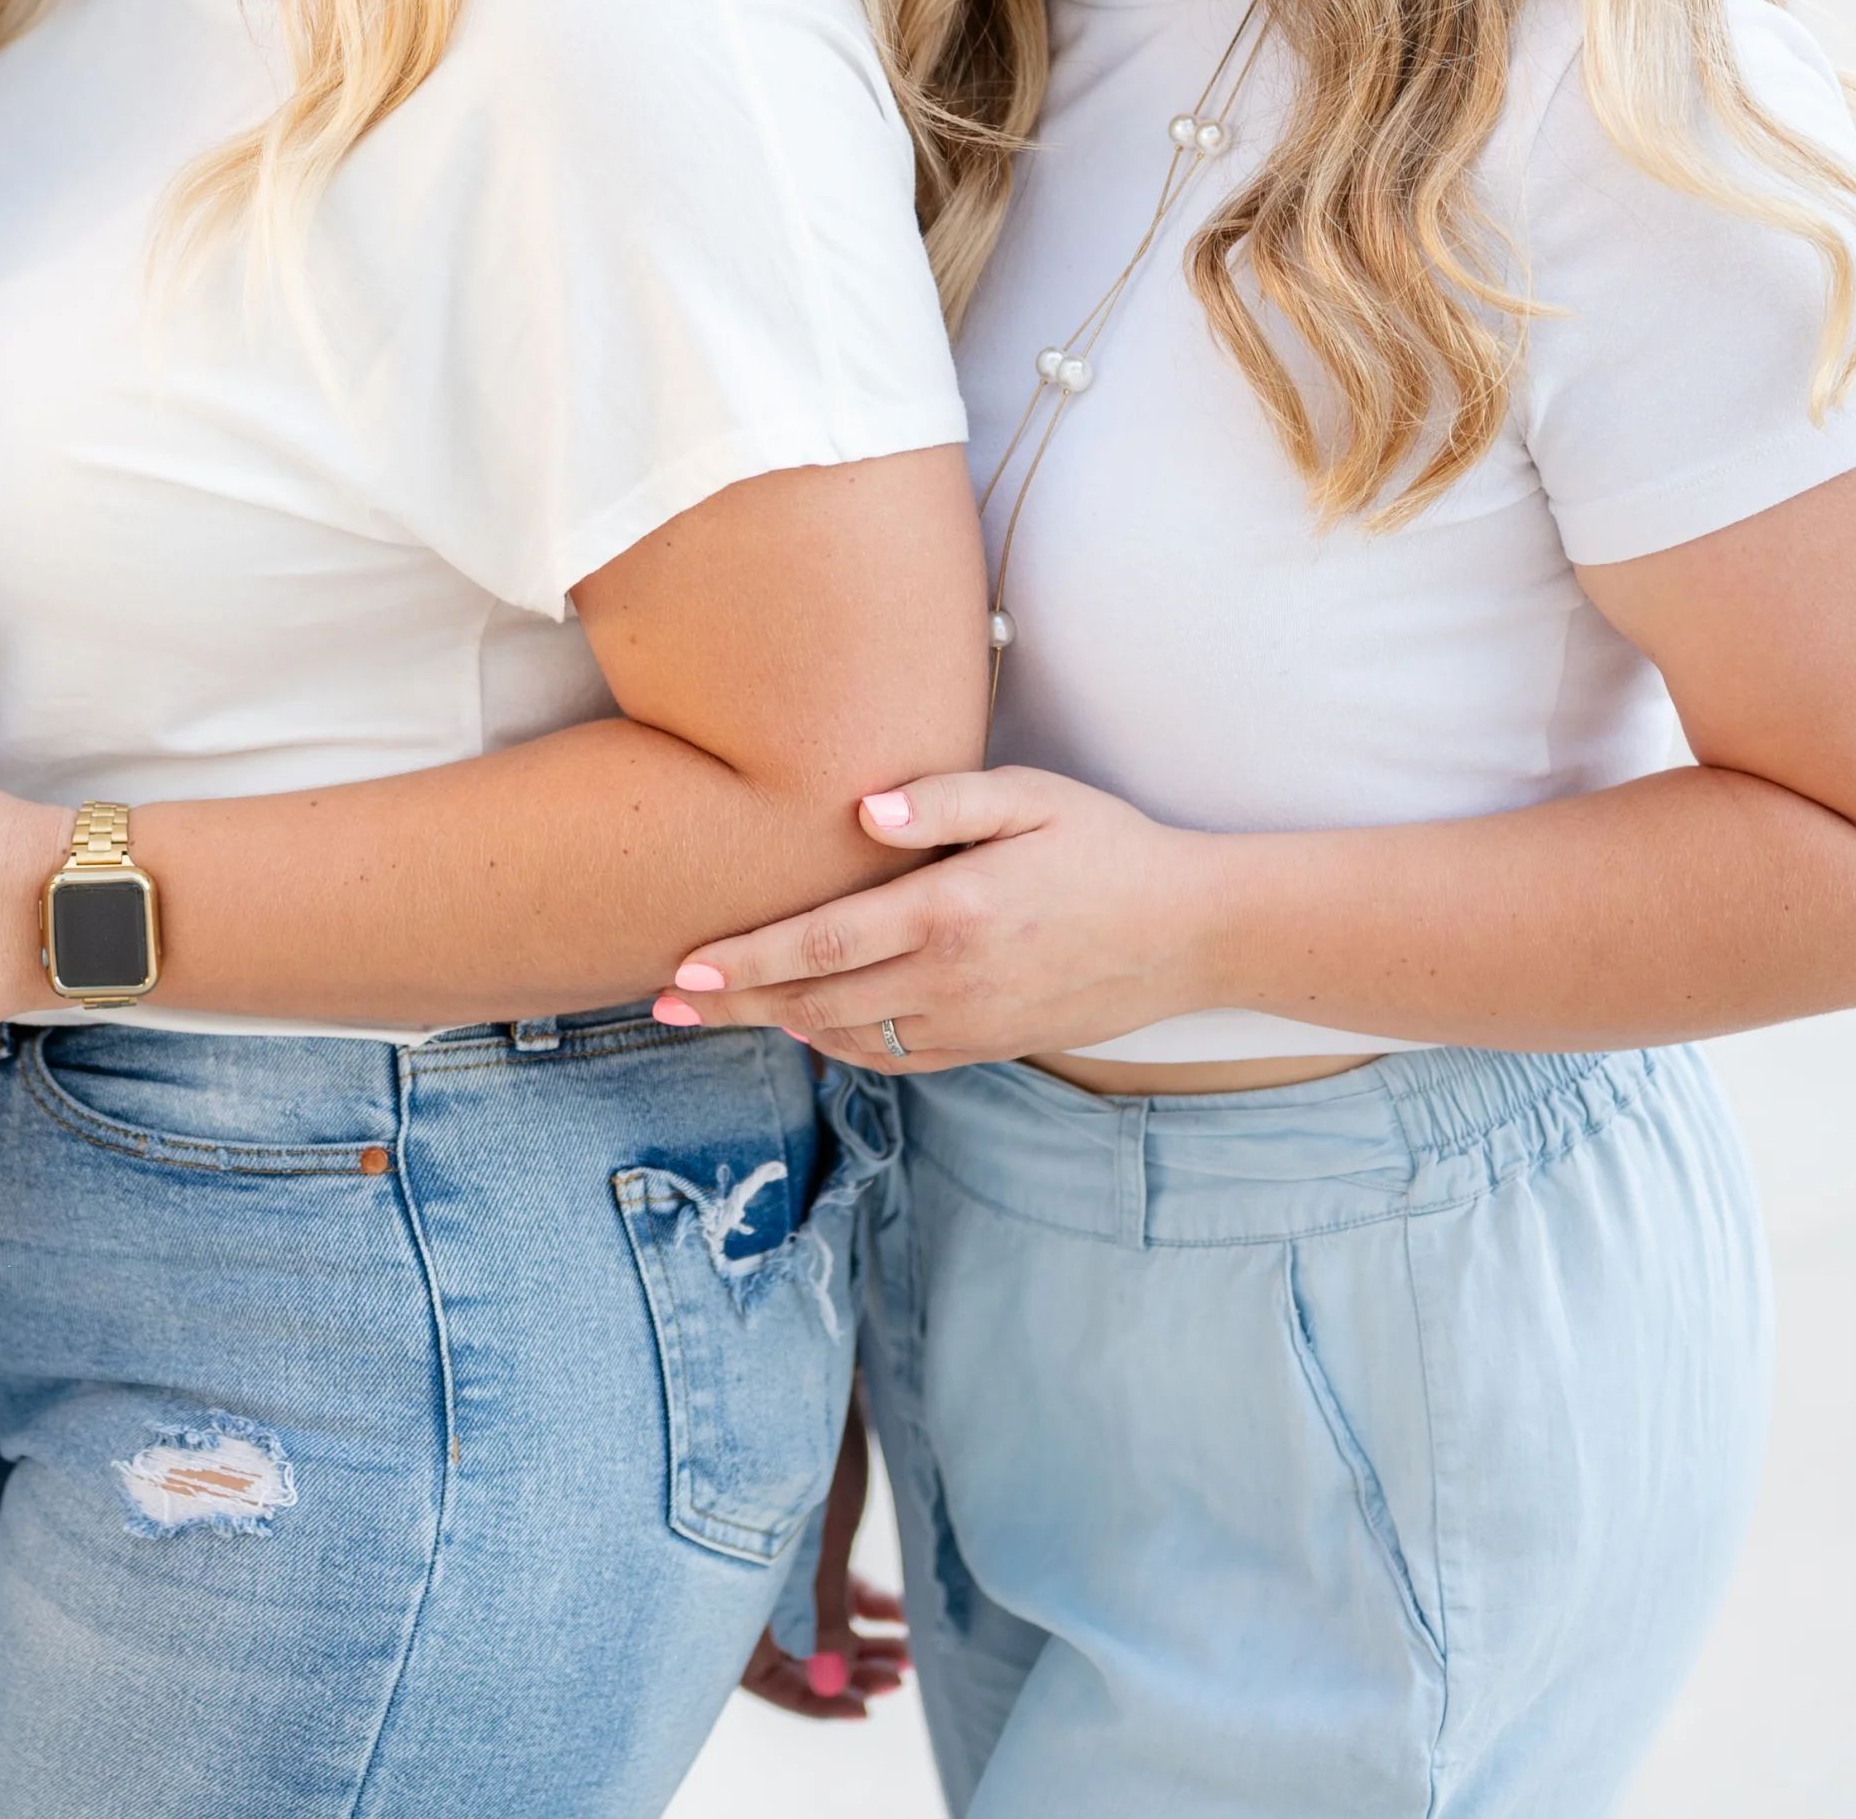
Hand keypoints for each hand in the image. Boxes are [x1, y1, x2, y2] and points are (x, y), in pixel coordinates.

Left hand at [653, 767, 1217, 1069]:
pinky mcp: (991, 1045)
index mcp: (950, 911)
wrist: (1192, 932)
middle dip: (732, 1004)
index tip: (681, 968)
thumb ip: (944, 799)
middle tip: (663, 1004)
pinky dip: (841, 1047)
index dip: (742, 961)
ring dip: (777, 1027)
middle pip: (814, 1003)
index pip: (819, 945)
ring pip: (848, 1039)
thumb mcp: (1032, 796)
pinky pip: (897, 1059)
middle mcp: (951, 980)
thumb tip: (864, 808)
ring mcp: (971, 1024)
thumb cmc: (1107, 846)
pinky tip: (809, 1028)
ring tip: (717, 1013)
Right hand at [736, 1388, 908, 1718]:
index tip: (863, 1707)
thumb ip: (824, 1611)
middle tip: (895, 1679)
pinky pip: (816, 1580)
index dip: (809, 1700)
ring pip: (806, 1616)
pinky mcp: (787, 1517)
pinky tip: (896, 1608)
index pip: (757, 1674)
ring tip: (906, 1652)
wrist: (792, 1349)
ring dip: (854, 1638)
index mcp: (724, 1581)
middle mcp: (735, 1570)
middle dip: (842, 1670)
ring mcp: (761, 1544)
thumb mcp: (821, 1534)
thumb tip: (834, 1684)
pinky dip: (855, 1599)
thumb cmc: (801, 1436)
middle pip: (785, 1650)